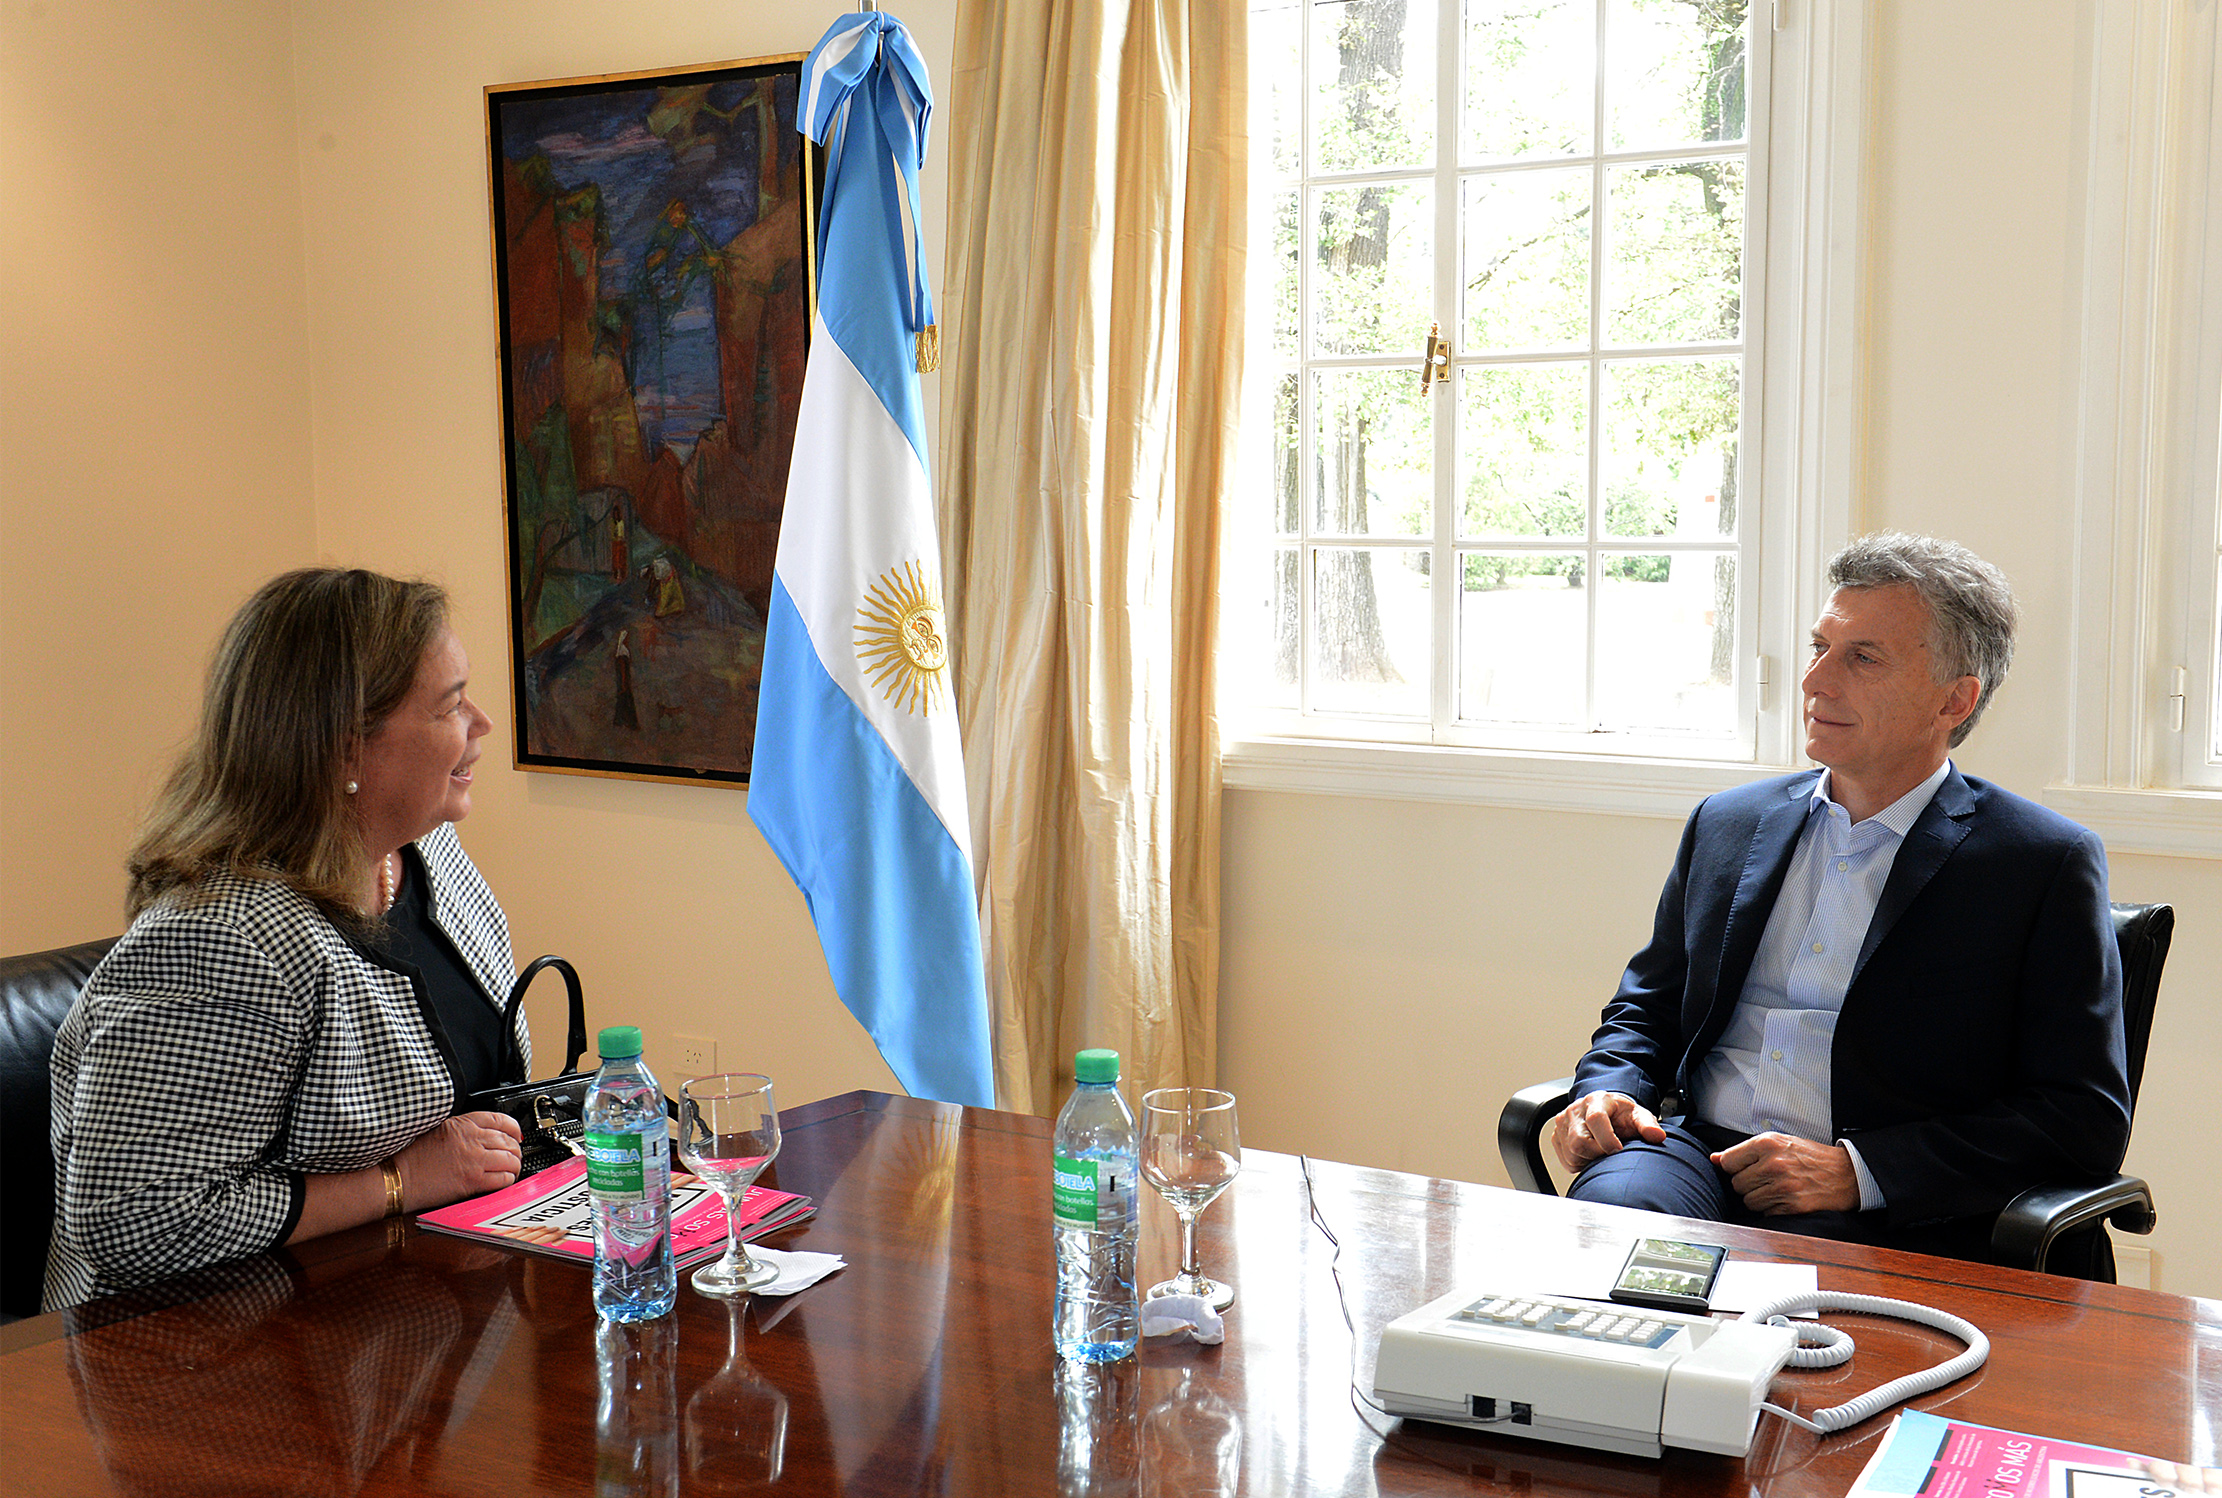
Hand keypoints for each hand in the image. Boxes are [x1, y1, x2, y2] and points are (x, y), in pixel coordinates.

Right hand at [394, 1111, 522, 1211]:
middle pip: (509, 1141)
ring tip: (510, 1170)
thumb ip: (462, 1128)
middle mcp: (472, 1140)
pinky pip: (503, 1179)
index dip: (514, 1129)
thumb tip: (482, 1134)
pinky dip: (508, 1180)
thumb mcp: (438, 1128)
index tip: (516, 1135)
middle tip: (513, 1156)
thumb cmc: (411, 1155)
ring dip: (514, 1166)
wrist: (398, 1177)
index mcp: (463, 1124)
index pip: (501, 1120)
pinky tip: (502, 1181)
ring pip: (510, 1160)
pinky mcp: (472, 1181)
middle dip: (515, 1150)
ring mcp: (474, 1160)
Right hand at [1548, 1091, 1666, 1172]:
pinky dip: (1580, 1162)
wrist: (1604, 1110)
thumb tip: (1657, 1136)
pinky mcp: (1556, 1136)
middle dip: (1598, 1153)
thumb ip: (1648, 1124)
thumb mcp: (1638, 1115)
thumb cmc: (1621, 1115)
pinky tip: (1590, 1155)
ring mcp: (1563, 1123)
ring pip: (1572, 1153)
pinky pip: (1566, 1159)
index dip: (1607, 1140)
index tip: (1618, 1150)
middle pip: (1579, 1141)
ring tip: (1601, 1152)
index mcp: (1596, 1100)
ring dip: (1589, 1159)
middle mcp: (1575, 1110)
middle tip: (1610, 1153)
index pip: (1595, 1120)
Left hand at [1710, 1133, 1859, 1214]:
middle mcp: (1773, 1164)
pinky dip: (1772, 1209)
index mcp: (1767, 1144)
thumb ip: (1745, 1150)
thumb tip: (1715, 1159)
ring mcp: (1782, 1187)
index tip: (1744, 1168)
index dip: (1734, 1167)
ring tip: (1777, 1188)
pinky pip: (1765, 1213)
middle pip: (1737, 1184)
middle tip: (1766, 1178)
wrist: (1846, 1173)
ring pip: (1749, 1201)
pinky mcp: (1792, 1206)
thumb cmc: (1810, 1157)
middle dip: (1748, 1184)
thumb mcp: (1779, 1142)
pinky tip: (1786, 1198)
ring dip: (1759, 1198)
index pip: (1728, 1161)